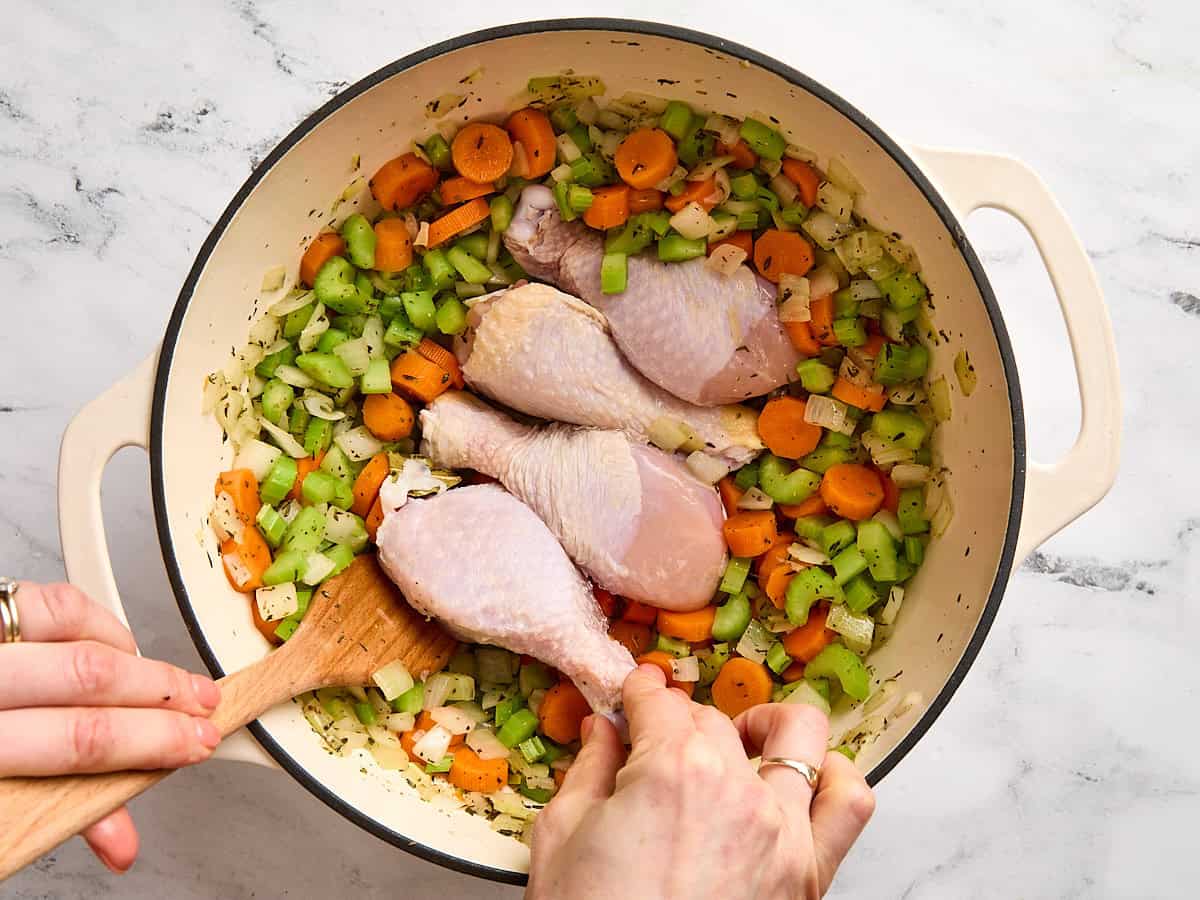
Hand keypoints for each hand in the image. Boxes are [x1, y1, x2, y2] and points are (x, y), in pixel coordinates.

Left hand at [1, 582, 221, 872]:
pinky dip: (98, 623)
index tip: (191, 747)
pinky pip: (48, 602)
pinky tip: (120, 647)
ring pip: (75, 637)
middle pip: (89, 684)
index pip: (76, 743)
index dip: (149, 744)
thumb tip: (117, 838)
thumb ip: (39, 815)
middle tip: (203, 715)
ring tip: (177, 684)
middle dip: (163, 702)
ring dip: (141, 663)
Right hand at [527, 664, 873, 899]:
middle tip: (656, 742)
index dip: (639, 693)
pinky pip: (849, 803)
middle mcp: (736, 789)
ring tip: (741, 742)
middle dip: (679, 722)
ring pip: (794, 736)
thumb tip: (601, 730)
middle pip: (711, 720)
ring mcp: (782, 830)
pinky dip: (834, 777)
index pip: (658, 702)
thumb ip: (589, 769)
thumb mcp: (562, 837)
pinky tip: (802, 781)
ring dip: (764, 728)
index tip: (633, 695)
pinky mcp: (810, 873)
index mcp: (671, 769)